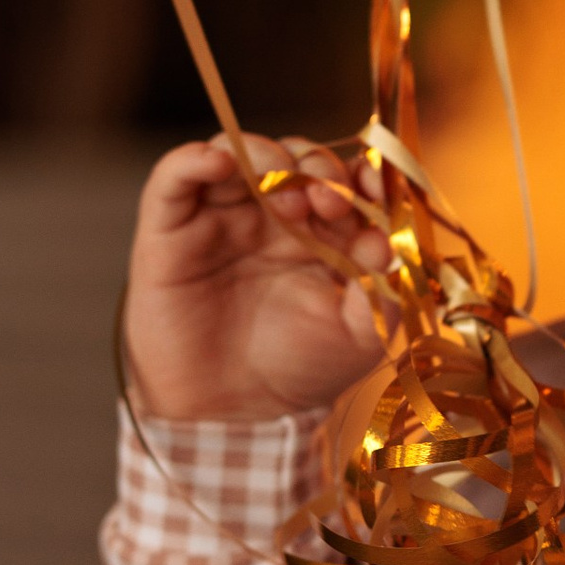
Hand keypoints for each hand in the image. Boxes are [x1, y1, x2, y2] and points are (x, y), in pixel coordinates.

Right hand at [121, 135, 385, 424]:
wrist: (230, 412)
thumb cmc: (299, 367)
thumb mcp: (362, 334)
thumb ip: (386, 290)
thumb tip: (393, 242)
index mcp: (327, 228)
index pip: (348, 178)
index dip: (363, 175)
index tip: (377, 188)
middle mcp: (276, 212)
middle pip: (299, 157)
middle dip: (320, 169)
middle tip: (331, 202)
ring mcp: (224, 213)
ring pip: (242, 152)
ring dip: (268, 159)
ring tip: (286, 197)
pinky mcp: (171, 225)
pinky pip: (175, 174)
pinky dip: (195, 159)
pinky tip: (218, 161)